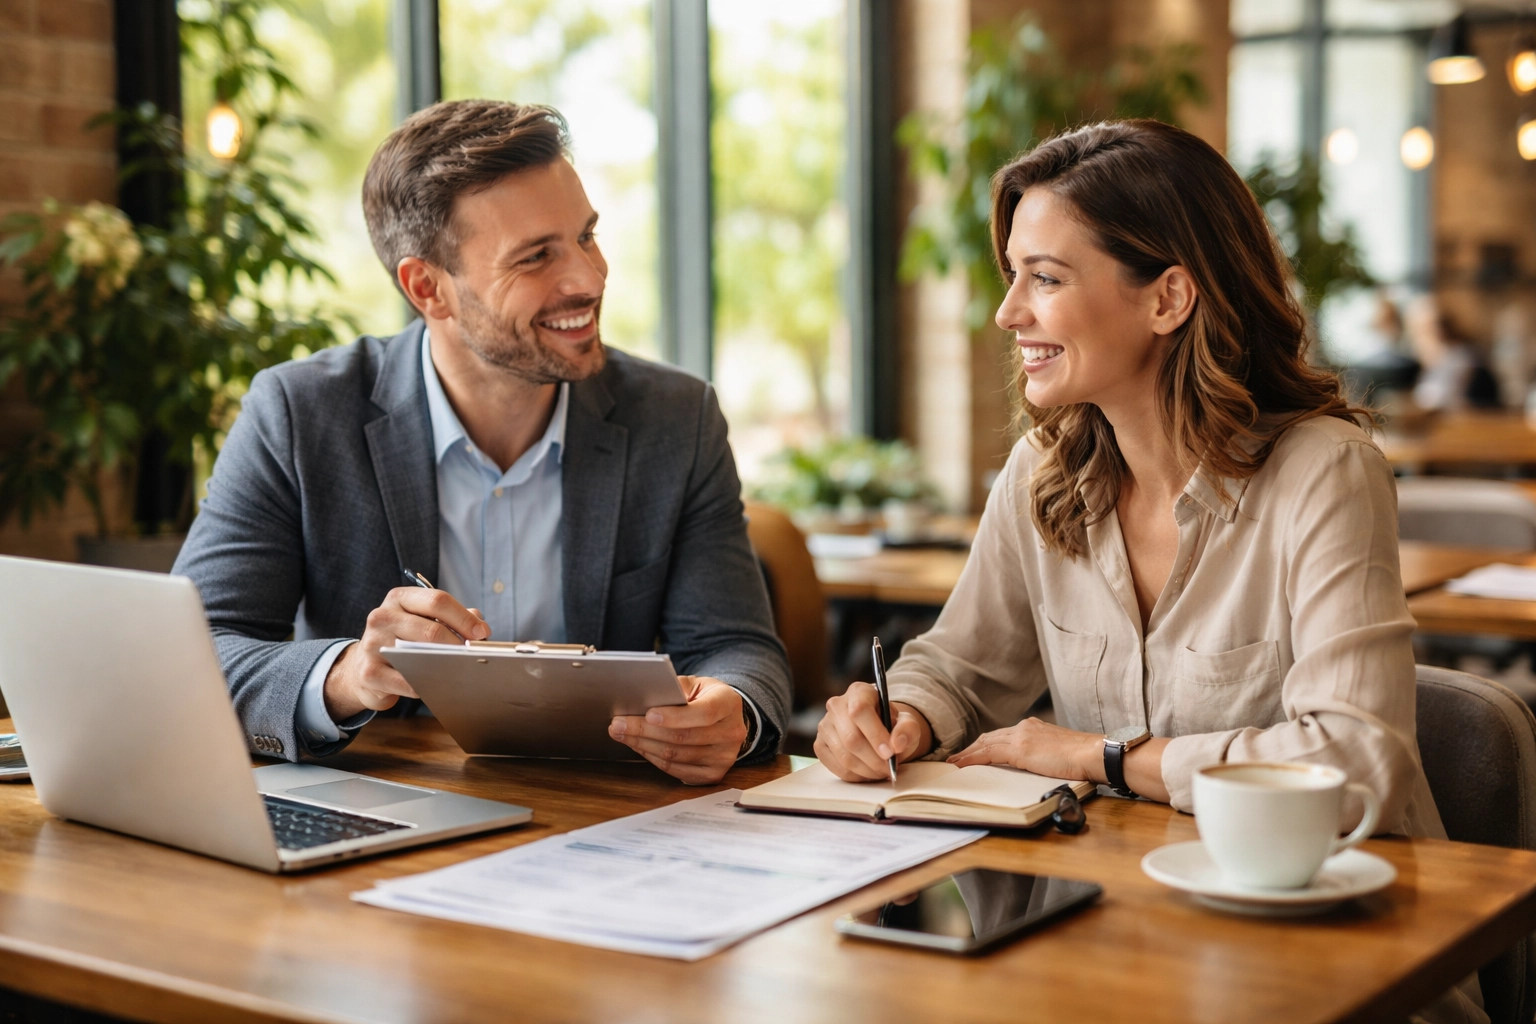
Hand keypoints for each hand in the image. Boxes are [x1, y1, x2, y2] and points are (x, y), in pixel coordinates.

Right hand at [324, 587, 489, 718]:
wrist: (362, 668)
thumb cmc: (403, 641)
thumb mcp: (423, 621)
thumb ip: (452, 618)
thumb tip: (480, 626)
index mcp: (399, 598)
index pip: (437, 601)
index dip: (464, 618)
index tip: (482, 633)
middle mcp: (382, 617)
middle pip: (431, 629)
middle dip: (459, 644)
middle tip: (475, 655)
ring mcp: (372, 644)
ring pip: (419, 655)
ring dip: (446, 664)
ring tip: (461, 668)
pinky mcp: (369, 672)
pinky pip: (407, 682)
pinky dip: (426, 685)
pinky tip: (436, 685)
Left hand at [608, 677, 746, 784]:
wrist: (725, 718)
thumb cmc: (705, 697)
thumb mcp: (696, 684)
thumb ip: (676, 688)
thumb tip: (646, 697)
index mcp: (729, 703)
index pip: (704, 712)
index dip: (675, 716)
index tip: (648, 714)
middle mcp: (732, 732)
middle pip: (684, 737)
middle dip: (645, 730)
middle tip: (618, 724)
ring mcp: (724, 757)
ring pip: (677, 755)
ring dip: (644, 745)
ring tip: (622, 734)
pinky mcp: (713, 774)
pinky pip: (676, 770)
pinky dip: (653, 758)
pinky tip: (639, 746)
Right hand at [814, 682, 932, 781]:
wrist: (877, 730)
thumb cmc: (891, 724)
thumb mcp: (907, 722)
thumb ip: (908, 729)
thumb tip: (896, 744)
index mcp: (859, 692)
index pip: (860, 710)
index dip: (875, 734)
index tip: (890, 753)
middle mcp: (836, 705)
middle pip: (851, 737)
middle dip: (873, 759)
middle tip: (889, 768)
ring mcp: (825, 725)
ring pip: (844, 755)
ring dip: (866, 770)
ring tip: (881, 771)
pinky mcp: (819, 744)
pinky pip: (836, 767)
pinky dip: (855, 776)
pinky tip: (867, 772)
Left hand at [947, 718, 1099, 779]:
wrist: (1094, 753)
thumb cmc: (1084, 758)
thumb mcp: (1058, 752)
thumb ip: (1042, 754)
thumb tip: (1035, 765)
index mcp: (1034, 727)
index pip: (1002, 735)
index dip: (985, 744)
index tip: (973, 751)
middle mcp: (1024, 727)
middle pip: (990, 737)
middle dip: (972, 748)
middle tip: (957, 758)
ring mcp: (1021, 736)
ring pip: (985, 744)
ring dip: (968, 754)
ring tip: (954, 763)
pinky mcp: (1020, 749)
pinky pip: (988, 753)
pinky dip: (972, 759)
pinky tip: (961, 765)